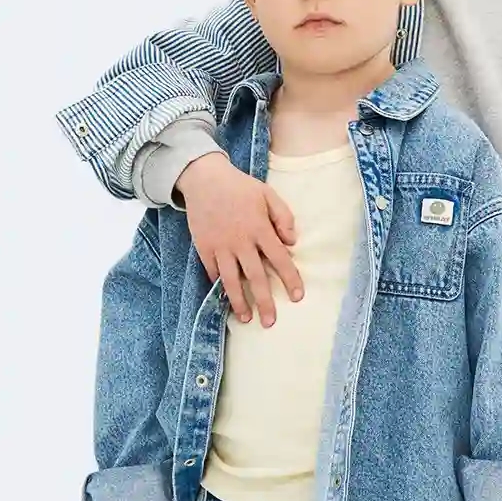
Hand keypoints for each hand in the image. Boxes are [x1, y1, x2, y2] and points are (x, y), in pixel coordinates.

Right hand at [175, 151, 303, 325]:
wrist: (204, 178)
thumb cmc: (240, 187)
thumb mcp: (268, 194)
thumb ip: (284, 217)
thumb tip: (292, 243)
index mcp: (260, 228)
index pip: (280, 259)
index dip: (290, 279)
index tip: (297, 297)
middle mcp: (241, 241)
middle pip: (256, 277)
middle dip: (264, 302)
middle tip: (270, 322)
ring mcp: (220, 246)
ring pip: (231, 280)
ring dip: (239, 301)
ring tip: (245, 319)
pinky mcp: (204, 247)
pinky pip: (213, 272)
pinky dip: (220, 286)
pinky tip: (226, 299)